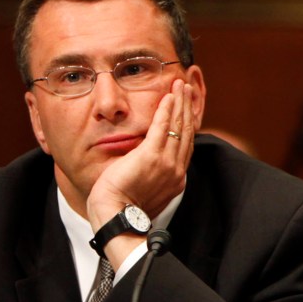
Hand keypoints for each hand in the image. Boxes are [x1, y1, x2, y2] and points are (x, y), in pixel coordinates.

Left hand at [85, 79, 193, 262]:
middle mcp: (176, 171)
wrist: (115, 216)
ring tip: (181, 85)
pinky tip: (169, 95)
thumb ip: (151, 176)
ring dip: (180, 102)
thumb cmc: (122, 208)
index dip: (187, 125)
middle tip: (187, 89)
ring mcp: (166, 163)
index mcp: (176, 180)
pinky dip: (167, 109)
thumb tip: (146, 167)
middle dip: (187, 108)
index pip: (185, 146)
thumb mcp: (145, 191)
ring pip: (178, 126)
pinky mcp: (151, 156)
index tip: (186, 109)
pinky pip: (163, 126)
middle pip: (186, 132)